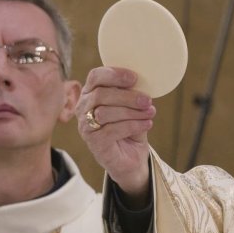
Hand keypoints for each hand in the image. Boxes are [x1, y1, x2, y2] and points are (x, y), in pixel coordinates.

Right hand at [77, 66, 155, 196]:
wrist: (132, 158)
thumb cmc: (131, 127)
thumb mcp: (133, 107)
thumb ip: (132, 94)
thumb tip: (144, 84)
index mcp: (92, 93)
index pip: (95, 76)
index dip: (114, 74)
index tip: (135, 78)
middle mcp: (84, 108)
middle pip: (100, 94)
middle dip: (127, 96)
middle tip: (147, 101)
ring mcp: (86, 126)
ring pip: (105, 112)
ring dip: (131, 112)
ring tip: (150, 113)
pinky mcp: (94, 143)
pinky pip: (112, 130)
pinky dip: (133, 125)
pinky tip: (147, 124)